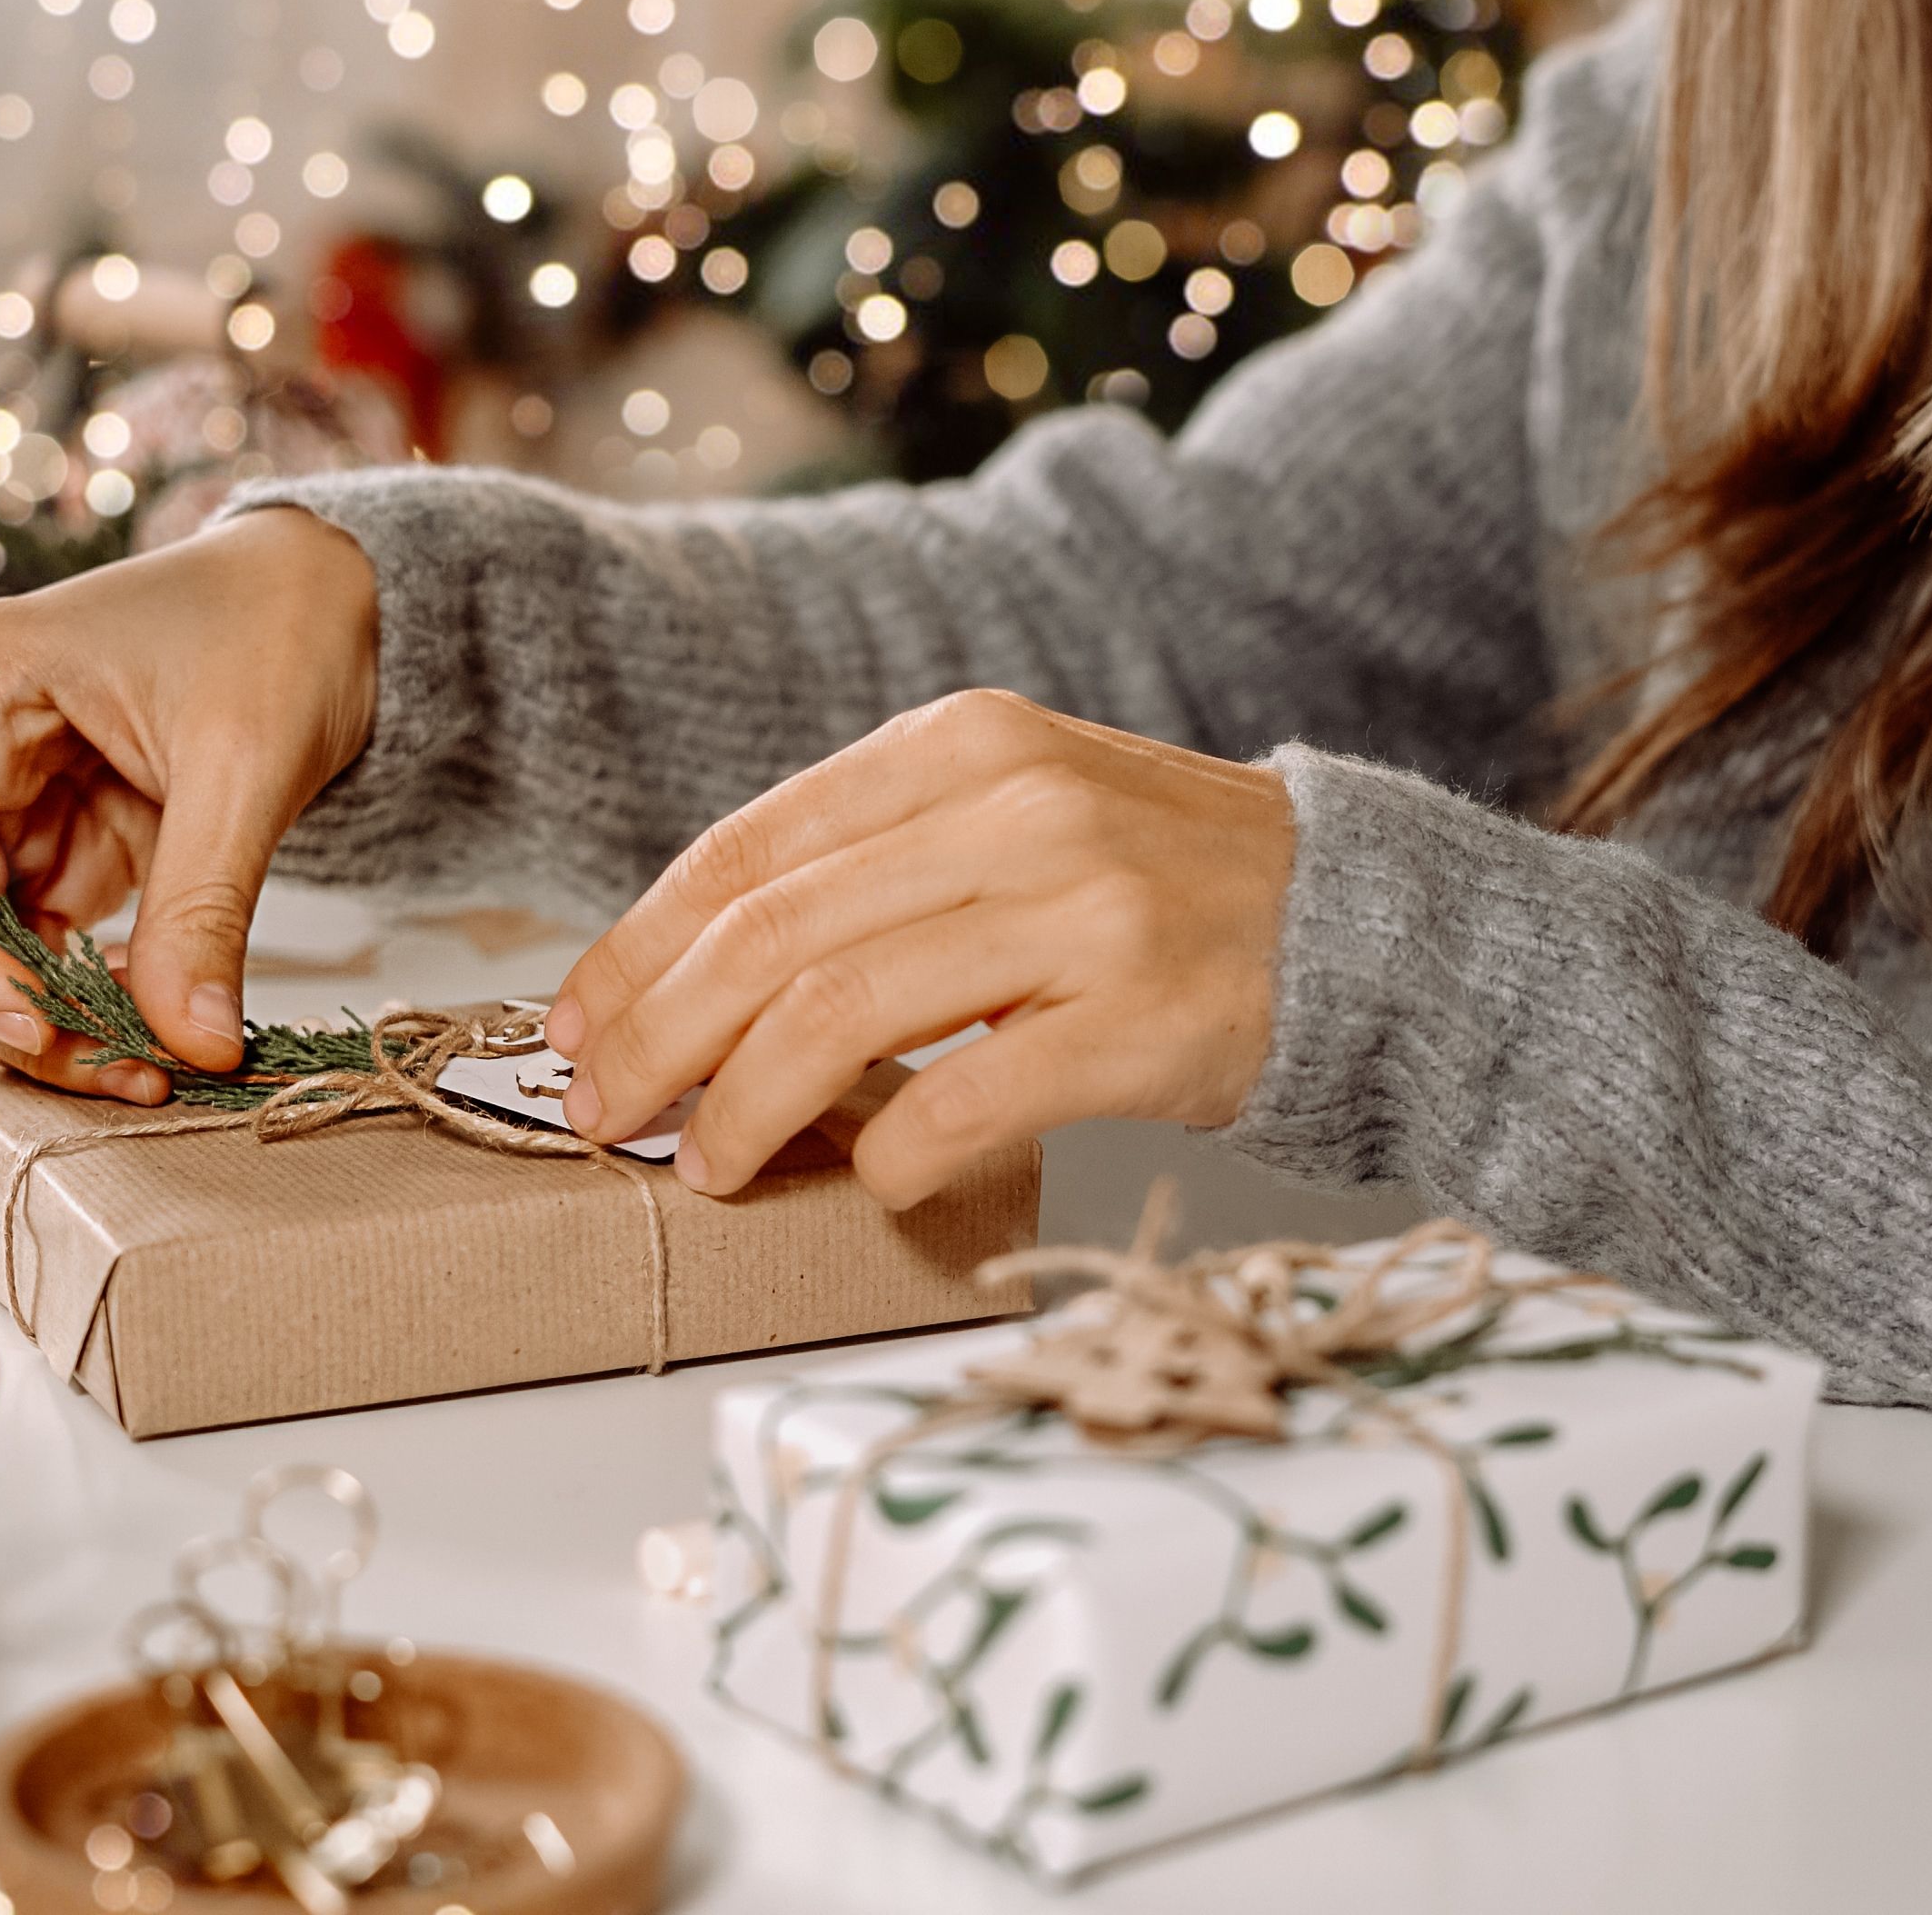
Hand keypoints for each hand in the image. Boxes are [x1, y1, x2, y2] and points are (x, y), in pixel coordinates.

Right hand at [0, 507, 378, 1100]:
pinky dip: (86, 996)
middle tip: (118, 1066)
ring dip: (47, 1014)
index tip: (33, 1019)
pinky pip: (39, 943)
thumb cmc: (280, 623)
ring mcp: (10, 798)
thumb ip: (203, 908)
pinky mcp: (62, 841)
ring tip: (151, 1059)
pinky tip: (157, 1024)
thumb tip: (188, 1043)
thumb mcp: (246, 764)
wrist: (336, 596)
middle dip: (4, 1004)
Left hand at [547, 689, 1293, 1206]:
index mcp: (962, 746)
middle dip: (658, 1038)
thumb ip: (874, 863)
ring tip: (705, 1165)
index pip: (748, 847)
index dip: (638, 946)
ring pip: (840, 1018)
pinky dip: (891, 1159)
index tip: (577, 1022)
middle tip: (602, 1113)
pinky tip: (873, 1184)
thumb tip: (691, 978)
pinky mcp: (1137, 1024)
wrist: (1354, 922)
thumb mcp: (1010, 815)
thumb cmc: (1154, 886)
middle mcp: (1016, 811)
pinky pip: (962, 1105)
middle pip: (770, 936)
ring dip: (743, 1110)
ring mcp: (1083, 915)